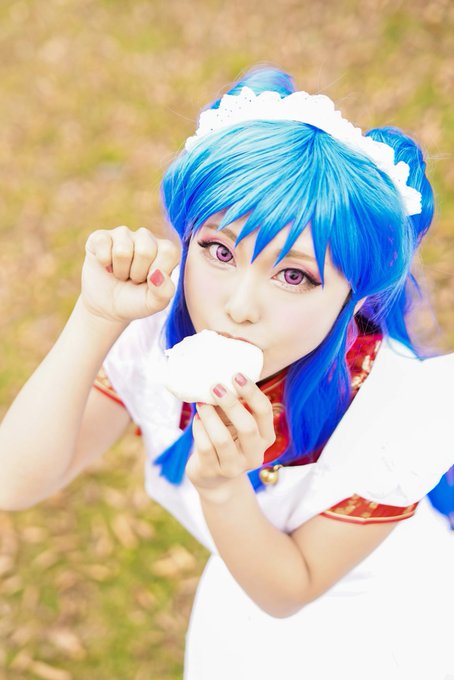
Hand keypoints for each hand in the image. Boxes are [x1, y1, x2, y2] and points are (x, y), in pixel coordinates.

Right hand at [81, 225, 179, 323]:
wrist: (107, 308)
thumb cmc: (136, 301)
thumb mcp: (154, 303)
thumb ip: (164, 291)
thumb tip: (158, 274)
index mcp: (165, 250)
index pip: (169, 252)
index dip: (157, 273)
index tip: (150, 282)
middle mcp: (146, 237)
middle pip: (145, 251)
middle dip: (137, 274)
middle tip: (133, 279)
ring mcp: (123, 234)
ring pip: (122, 250)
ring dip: (120, 270)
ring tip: (121, 274)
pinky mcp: (101, 237)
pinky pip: (103, 242)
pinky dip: (104, 262)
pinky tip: (106, 266)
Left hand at [185, 373, 275, 502]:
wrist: (214, 478)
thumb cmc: (227, 439)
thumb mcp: (235, 423)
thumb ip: (234, 404)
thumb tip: (222, 377)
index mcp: (265, 437)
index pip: (265, 411)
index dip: (252, 392)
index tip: (236, 375)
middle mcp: (254, 454)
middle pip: (247, 427)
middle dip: (231, 404)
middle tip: (215, 387)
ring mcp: (234, 466)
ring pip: (222, 439)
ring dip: (210, 416)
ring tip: (201, 403)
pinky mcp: (213, 471)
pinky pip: (204, 447)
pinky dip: (199, 430)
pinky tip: (197, 420)